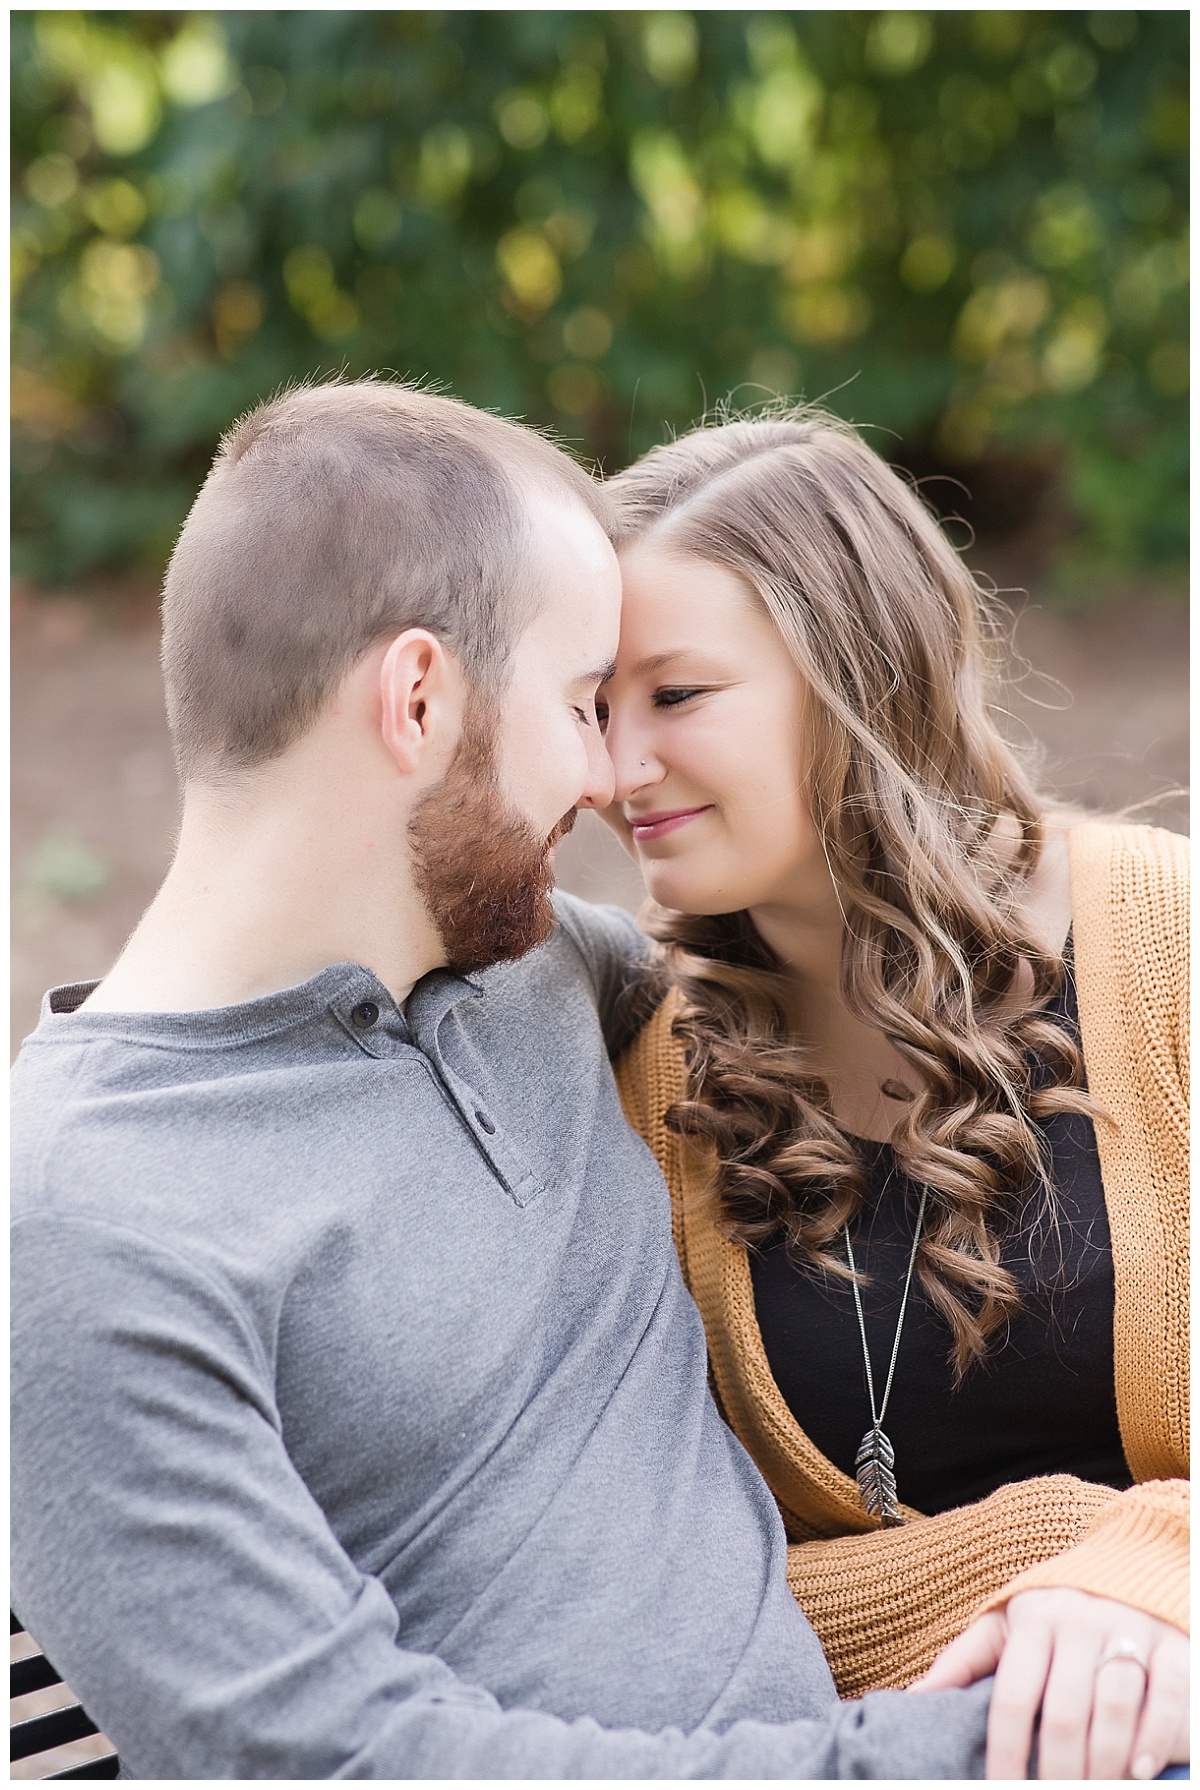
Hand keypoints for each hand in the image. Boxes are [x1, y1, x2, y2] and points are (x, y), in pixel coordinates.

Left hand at [910, 1587, 1188, 1779]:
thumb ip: (963, 1660)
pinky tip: (1139, 1772)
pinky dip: (1154, 1739)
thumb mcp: (1006, 1623)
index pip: (1012, 1699)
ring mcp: (1130, 1631)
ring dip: (1103, 1765)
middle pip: (1064, 1715)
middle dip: (1056, 1772)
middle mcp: (1080, 1622)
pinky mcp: (1173, 1645)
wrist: (1130, 1564)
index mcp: (1033, 1620)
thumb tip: (914, 1699)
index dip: (1005, 1755)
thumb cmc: (1055, 1608)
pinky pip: (1167, 1698)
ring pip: (1115, 1710)